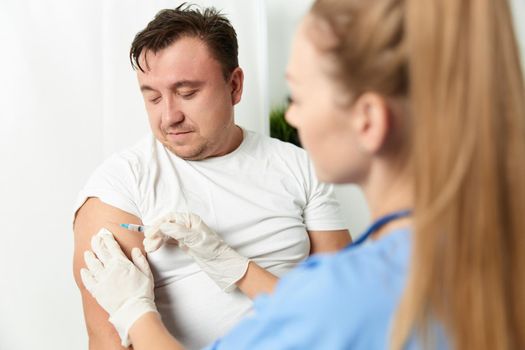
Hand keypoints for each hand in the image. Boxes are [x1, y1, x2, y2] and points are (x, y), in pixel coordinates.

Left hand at [80, 228, 157, 346]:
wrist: (134, 309)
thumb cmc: (142, 292)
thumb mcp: (147, 273)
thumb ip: (140, 260)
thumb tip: (135, 249)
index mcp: (122, 263)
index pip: (112, 247)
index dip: (108, 238)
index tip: (105, 233)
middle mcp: (109, 269)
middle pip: (100, 252)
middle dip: (97, 243)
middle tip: (95, 237)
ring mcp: (101, 280)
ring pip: (92, 264)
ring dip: (89, 257)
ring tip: (87, 252)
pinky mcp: (97, 291)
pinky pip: (88, 280)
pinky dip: (85, 274)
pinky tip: (84, 270)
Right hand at [144, 212, 249, 291]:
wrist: (219, 262)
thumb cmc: (211, 248)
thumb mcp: (194, 239)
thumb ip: (178, 231)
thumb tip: (162, 225)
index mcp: (190, 219)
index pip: (170, 218)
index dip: (158, 225)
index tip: (150, 234)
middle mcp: (187, 224)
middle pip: (166, 225)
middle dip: (156, 233)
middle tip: (147, 243)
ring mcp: (185, 233)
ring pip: (166, 233)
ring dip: (157, 239)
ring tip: (148, 247)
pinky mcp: (184, 242)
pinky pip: (170, 240)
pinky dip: (161, 243)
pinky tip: (155, 246)